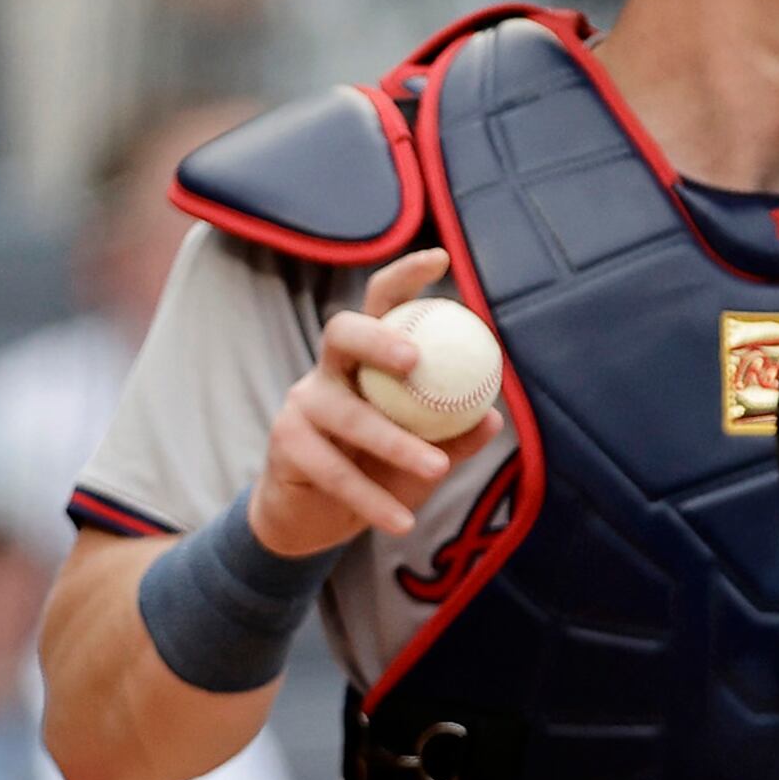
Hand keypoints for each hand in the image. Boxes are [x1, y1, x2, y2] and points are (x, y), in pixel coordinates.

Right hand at [248, 250, 498, 556]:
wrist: (319, 519)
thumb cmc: (380, 470)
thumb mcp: (425, 452)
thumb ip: (454, 434)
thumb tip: (493, 414)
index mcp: (366, 359)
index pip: (382, 305)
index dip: (404, 278)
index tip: (440, 258)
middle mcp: (328, 370)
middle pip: (342, 333)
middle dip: (376, 338)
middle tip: (416, 360)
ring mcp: (302, 403)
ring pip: (348, 414)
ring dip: (394, 443)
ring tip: (436, 469)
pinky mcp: (286, 443)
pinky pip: (335, 470)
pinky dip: (373, 498)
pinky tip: (403, 521)